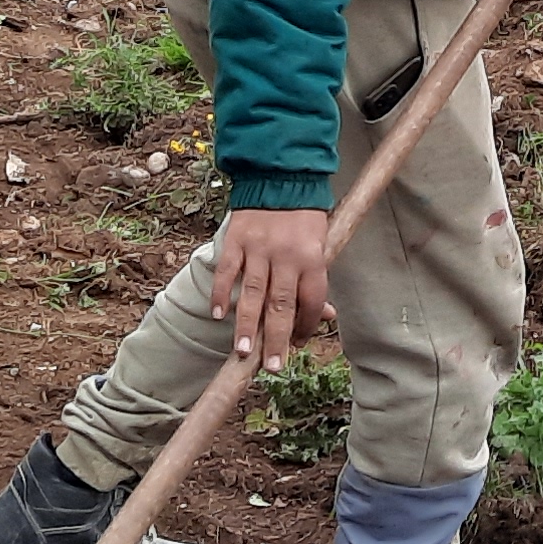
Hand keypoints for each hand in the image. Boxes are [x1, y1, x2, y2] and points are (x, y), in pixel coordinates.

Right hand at [208, 205, 334, 370]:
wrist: (281, 177)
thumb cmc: (304, 217)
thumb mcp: (321, 244)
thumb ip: (316, 280)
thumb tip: (325, 316)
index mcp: (313, 257)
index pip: (311, 301)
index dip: (305, 327)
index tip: (296, 346)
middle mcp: (286, 255)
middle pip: (281, 304)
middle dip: (276, 338)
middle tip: (273, 366)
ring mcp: (259, 248)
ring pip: (252, 293)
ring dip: (247, 325)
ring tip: (243, 351)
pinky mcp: (238, 239)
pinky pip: (227, 271)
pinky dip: (221, 293)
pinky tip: (217, 314)